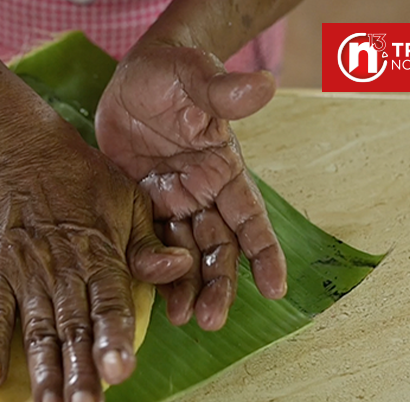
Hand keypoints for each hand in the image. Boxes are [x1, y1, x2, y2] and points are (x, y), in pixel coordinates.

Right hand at [0, 119, 191, 401]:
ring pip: (37, 332)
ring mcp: (27, 274)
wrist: (16, 147)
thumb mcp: (127, 199)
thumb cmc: (79, 174)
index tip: (118, 374)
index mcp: (101, 256)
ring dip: (42, 375)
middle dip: (78, 376)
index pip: (110, 306)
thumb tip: (177, 269)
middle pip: (72, 331)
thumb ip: (148, 243)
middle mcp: (65, 272)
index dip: (113, 340)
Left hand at [95, 44, 286, 330]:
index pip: (250, 217)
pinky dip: (147, 270)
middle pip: (217, 248)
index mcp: (224, 170)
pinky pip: (144, 243)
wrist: (134, 76)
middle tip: (211, 319)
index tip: (275, 287)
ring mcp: (169, 203)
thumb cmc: (175, 74)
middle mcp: (201, 194)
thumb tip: (262, 85)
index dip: (264, 253)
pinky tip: (146, 299)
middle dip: (217, 284)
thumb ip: (224, 92)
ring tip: (182, 318)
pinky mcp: (137, 206)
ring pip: (182, 254)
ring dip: (184, 287)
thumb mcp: (197, 79)